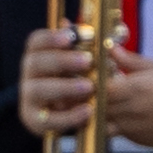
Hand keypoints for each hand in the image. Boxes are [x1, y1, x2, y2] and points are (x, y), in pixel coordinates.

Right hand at [16, 22, 99, 136]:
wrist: (81, 114)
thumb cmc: (86, 79)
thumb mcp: (93, 62)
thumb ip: (104, 48)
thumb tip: (122, 31)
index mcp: (39, 55)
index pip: (36, 41)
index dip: (50, 37)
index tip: (71, 37)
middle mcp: (30, 75)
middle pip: (35, 62)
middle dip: (61, 60)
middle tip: (87, 61)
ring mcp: (29, 98)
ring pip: (38, 90)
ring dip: (64, 87)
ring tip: (89, 87)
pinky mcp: (36, 121)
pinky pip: (48, 120)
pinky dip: (68, 116)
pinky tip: (88, 110)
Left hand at [93, 57, 152, 151]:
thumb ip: (132, 61)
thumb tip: (110, 49)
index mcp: (136, 88)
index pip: (98, 87)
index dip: (88, 81)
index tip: (85, 73)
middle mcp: (130, 110)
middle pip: (94, 105)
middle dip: (85, 97)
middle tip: (82, 87)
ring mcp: (130, 128)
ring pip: (99, 121)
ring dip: (93, 113)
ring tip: (93, 102)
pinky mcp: (134, 140)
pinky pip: (112, 132)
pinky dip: (107, 123)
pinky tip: (112, 113)